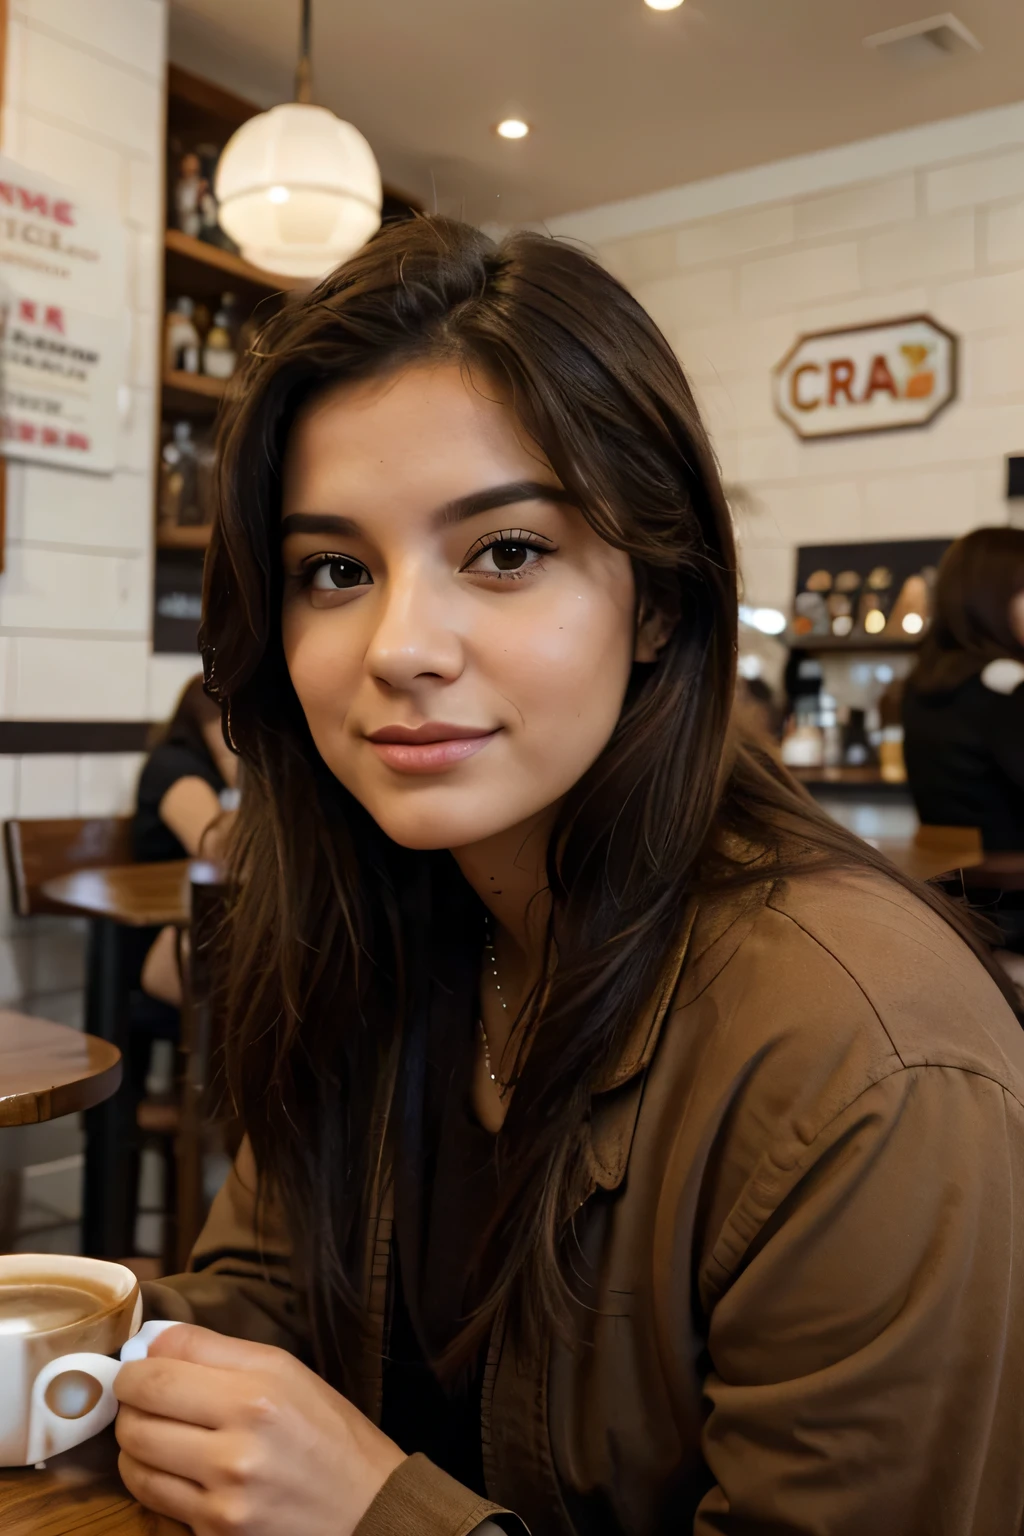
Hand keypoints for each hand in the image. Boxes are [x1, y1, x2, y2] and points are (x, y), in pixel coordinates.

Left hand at [114, 1324, 405, 1535]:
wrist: (367, 1508)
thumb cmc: (327, 1431)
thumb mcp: (286, 1371)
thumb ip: (217, 1351)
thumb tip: (152, 1344)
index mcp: (256, 1395)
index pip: (158, 1369)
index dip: (137, 1365)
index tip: (140, 1366)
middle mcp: (236, 1448)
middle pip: (137, 1415)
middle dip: (129, 1403)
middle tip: (143, 1398)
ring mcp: (223, 1500)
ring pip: (135, 1462)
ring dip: (135, 1443)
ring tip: (156, 1432)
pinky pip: (154, 1501)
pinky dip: (153, 1480)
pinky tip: (175, 1468)